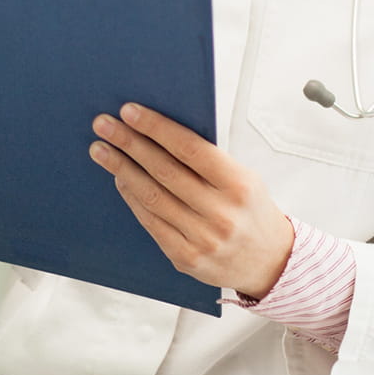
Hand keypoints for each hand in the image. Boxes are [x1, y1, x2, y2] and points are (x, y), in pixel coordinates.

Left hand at [89, 102, 295, 299]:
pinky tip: (120, 180)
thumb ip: (209, 159)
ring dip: (122, 169)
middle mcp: (221, 213)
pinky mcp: (186, 258)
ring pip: (152, 196)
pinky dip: (131, 197)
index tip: (129, 111)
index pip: (190, 148)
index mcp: (239, 185)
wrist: (271, 263)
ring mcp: (202, 239)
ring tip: (102, 150)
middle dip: (129, 144)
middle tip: (104, 125)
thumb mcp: (244, 178)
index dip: (156, 127)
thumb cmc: (251, 212)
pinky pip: (150, 222)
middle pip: (164, 171)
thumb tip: (159, 130)